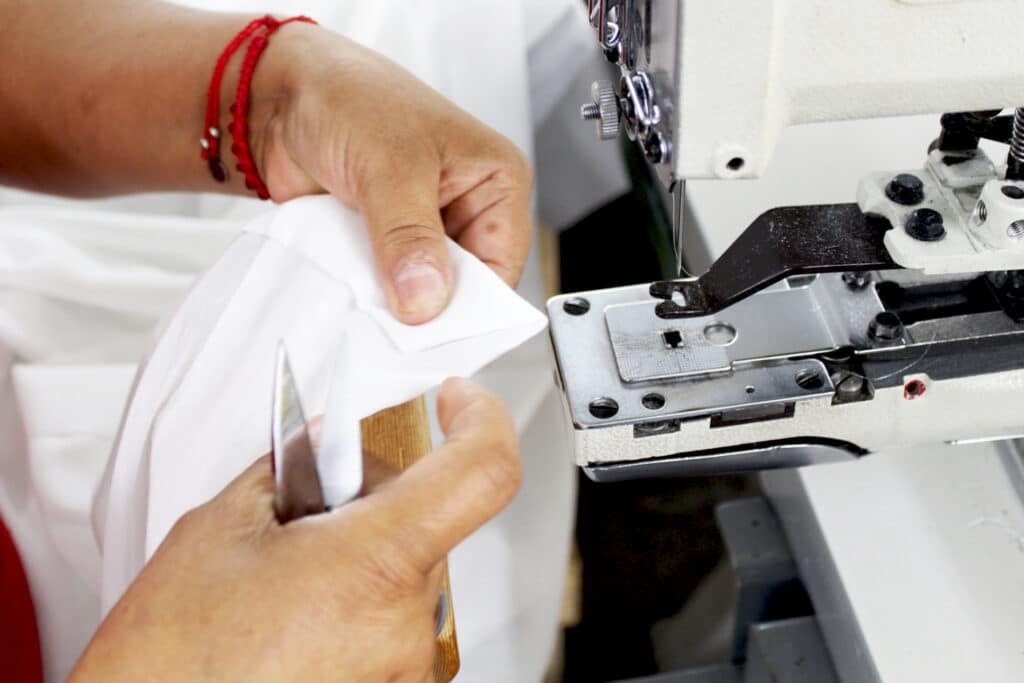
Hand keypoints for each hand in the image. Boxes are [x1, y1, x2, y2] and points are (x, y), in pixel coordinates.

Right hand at [69, 378, 520, 681]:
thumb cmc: (171, 660)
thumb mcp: (221, 528)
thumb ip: (291, 469)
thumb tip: (325, 445)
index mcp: (376, 565)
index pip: (481, 473)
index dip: (481, 421)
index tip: (460, 400)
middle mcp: (406, 623)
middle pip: (428, 522)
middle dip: (371, 501)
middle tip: (309, 508)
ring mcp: (404, 667)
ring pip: (407, 571)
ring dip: (362, 555)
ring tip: (289, 576)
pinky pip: (393, 619)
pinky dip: (357, 599)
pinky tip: (299, 612)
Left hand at [254, 24, 533, 324]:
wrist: (279, 95)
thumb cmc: (351, 96)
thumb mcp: (391, 165)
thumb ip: (409, 235)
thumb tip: (427, 300)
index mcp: (494, 183)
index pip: (501, 265)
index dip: (473, 304)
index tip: (436, 332)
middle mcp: (464, 210)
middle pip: (461, 287)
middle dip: (428, 307)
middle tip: (398, 328)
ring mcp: (420, 232)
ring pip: (419, 292)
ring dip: (391, 303)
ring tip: (368, 312)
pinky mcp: (381, 246)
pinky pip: (380, 287)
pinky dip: (364, 296)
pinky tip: (349, 299)